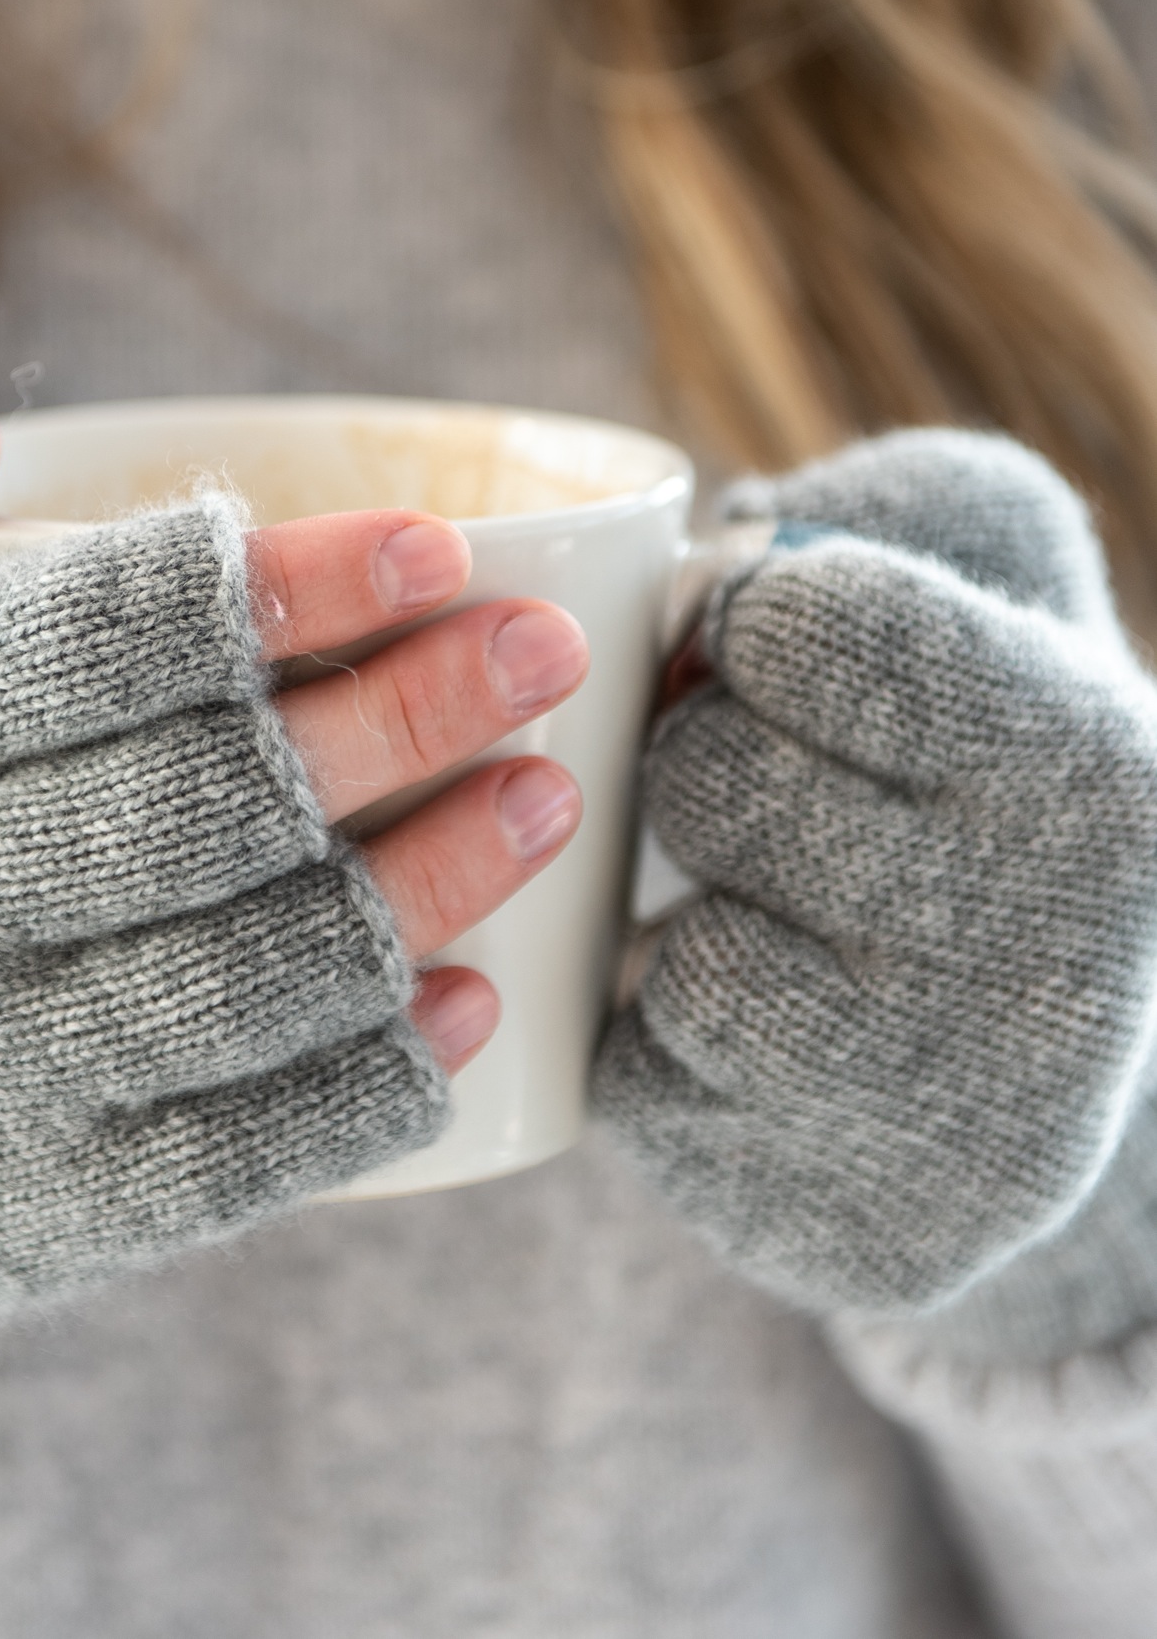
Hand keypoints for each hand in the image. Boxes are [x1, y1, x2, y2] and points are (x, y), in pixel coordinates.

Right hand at [0, 346, 586, 1408]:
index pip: (107, 637)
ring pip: (251, 984)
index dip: (300, 584)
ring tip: (549, 797)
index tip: (438, 546)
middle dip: (414, 713)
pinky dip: (374, 1077)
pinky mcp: (8, 1230)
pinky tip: (470, 997)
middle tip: (544, 652)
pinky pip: (236, 1162)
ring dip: (435, 886)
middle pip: (211, 805)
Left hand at [595, 431, 1156, 1323]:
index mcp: (1082, 759)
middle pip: (710, 787)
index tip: (763, 647)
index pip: (808, 630)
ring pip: (683, 963)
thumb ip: (890, 508)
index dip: (742, 625)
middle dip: (702, 771)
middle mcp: (1048, 944)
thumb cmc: (979, 776)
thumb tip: (745, 530)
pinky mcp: (850, 1223)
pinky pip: (647, 1089)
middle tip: (769, 797)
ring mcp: (951, 1109)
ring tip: (778, 923)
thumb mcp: (998, 593)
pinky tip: (760, 1041)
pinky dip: (665, 1050)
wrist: (1036, 1039)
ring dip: (686, 926)